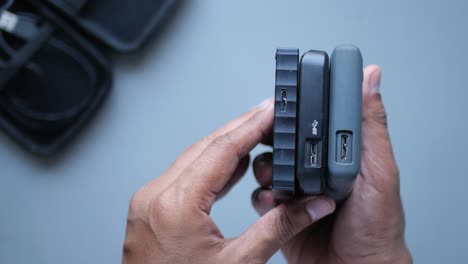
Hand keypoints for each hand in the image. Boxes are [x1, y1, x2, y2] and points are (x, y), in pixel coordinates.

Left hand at [123, 99, 336, 262]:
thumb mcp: (239, 263)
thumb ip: (278, 227)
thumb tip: (312, 205)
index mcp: (176, 206)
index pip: (222, 151)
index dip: (251, 126)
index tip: (270, 110)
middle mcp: (156, 197)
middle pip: (206, 148)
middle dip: (241, 128)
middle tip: (268, 115)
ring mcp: (149, 201)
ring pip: (194, 158)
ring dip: (227, 145)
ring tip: (257, 134)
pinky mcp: (151, 208)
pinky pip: (185, 175)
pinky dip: (212, 166)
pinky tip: (233, 164)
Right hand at [252, 65, 411, 262]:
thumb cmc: (376, 226)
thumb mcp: (380, 171)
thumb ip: (371, 127)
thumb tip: (370, 78)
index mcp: (341, 151)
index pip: (319, 115)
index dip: (303, 101)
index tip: (290, 92)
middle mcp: (317, 166)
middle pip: (287, 137)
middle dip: (275, 134)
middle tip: (272, 133)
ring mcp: (298, 187)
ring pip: (268, 164)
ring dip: (266, 167)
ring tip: (275, 174)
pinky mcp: (282, 210)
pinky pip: (261, 195)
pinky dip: (262, 195)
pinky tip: (273, 200)